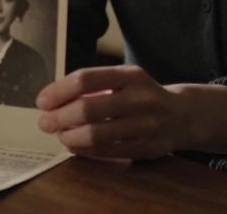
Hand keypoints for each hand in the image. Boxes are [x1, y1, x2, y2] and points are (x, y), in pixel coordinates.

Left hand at [35, 65, 226, 160]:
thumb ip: (93, 86)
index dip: (59, 91)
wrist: (183, 115)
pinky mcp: (146, 147)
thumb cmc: (141, 95)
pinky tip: (74, 145)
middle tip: (44, 123)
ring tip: (59, 135)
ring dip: (70, 136)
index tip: (42, 101)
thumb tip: (52, 99)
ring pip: (96, 134)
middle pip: (88, 108)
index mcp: (130, 75)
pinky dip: (84, 150)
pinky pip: (107, 151)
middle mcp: (140, 98)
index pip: (85, 79)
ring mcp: (145, 124)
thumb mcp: (124, 79)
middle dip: (59, 117)